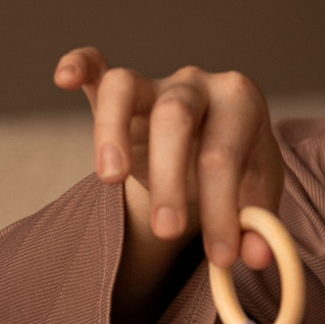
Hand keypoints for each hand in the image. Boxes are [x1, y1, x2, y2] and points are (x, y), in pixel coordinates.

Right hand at [53, 46, 284, 273]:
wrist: (214, 156)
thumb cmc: (238, 175)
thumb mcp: (256, 201)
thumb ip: (260, 226)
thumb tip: (258, 256)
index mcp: (240, 103)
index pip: (224, 154)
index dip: (222, 209)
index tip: (221, 258)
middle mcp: (197, 83)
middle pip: (175, 117)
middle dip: (170, 178)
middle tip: (168, 231)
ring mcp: (154, 82)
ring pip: (126, 87)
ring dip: (111, 132)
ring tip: (110, 180)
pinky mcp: (118, 88)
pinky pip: (96, 67)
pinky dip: (79, 65)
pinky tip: (64, 79)